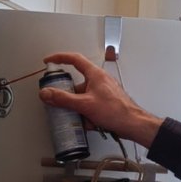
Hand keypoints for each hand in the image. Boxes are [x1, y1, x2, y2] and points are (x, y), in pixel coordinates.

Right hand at [41, 51, 162, 148]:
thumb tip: (47, 93)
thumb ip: (63, 99)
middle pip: (76, 84)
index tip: (49, 61)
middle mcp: (99, 81)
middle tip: (60, 102)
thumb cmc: (116, 111)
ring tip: (80, 118)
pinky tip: (89, 123)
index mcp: (95, 74)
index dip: (60, 58)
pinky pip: (89, 106)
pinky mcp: (105, 103)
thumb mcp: (84, 104)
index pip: (74, 59)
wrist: (133, 124)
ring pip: (82, 98)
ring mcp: (102, 92)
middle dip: (69, 97)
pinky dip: (86, 114)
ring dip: (78, 109)